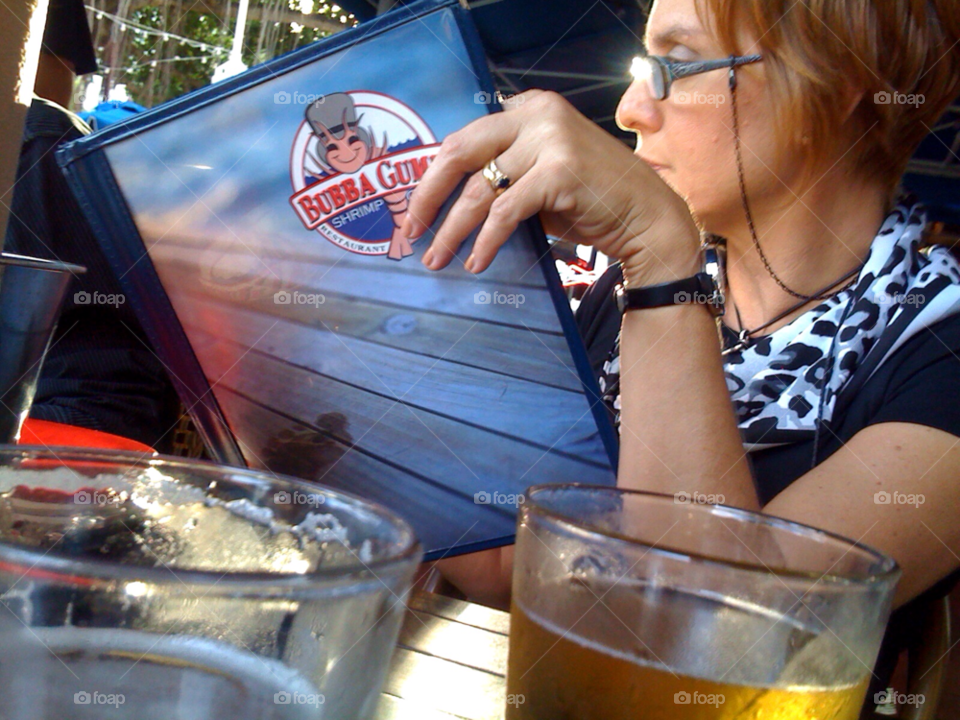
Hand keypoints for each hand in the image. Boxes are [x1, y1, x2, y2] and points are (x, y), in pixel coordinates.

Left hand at [403, 91, 699, 283]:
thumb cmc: (592, 202)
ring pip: (480, 189)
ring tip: (437, 258)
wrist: (647, 218)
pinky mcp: (559, 171)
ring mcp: (549, 139)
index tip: (417, 207)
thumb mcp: (541, 175)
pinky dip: (486, 241)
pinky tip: (476, 261)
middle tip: (410, 230)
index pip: (466, 139)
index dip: (434, 175)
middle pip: (460, 152)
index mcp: (529, 108)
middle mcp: (537, 114)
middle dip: (428, 195)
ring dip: (452, 229)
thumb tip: (448, 200)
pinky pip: (505, 211)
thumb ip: (504, 173)